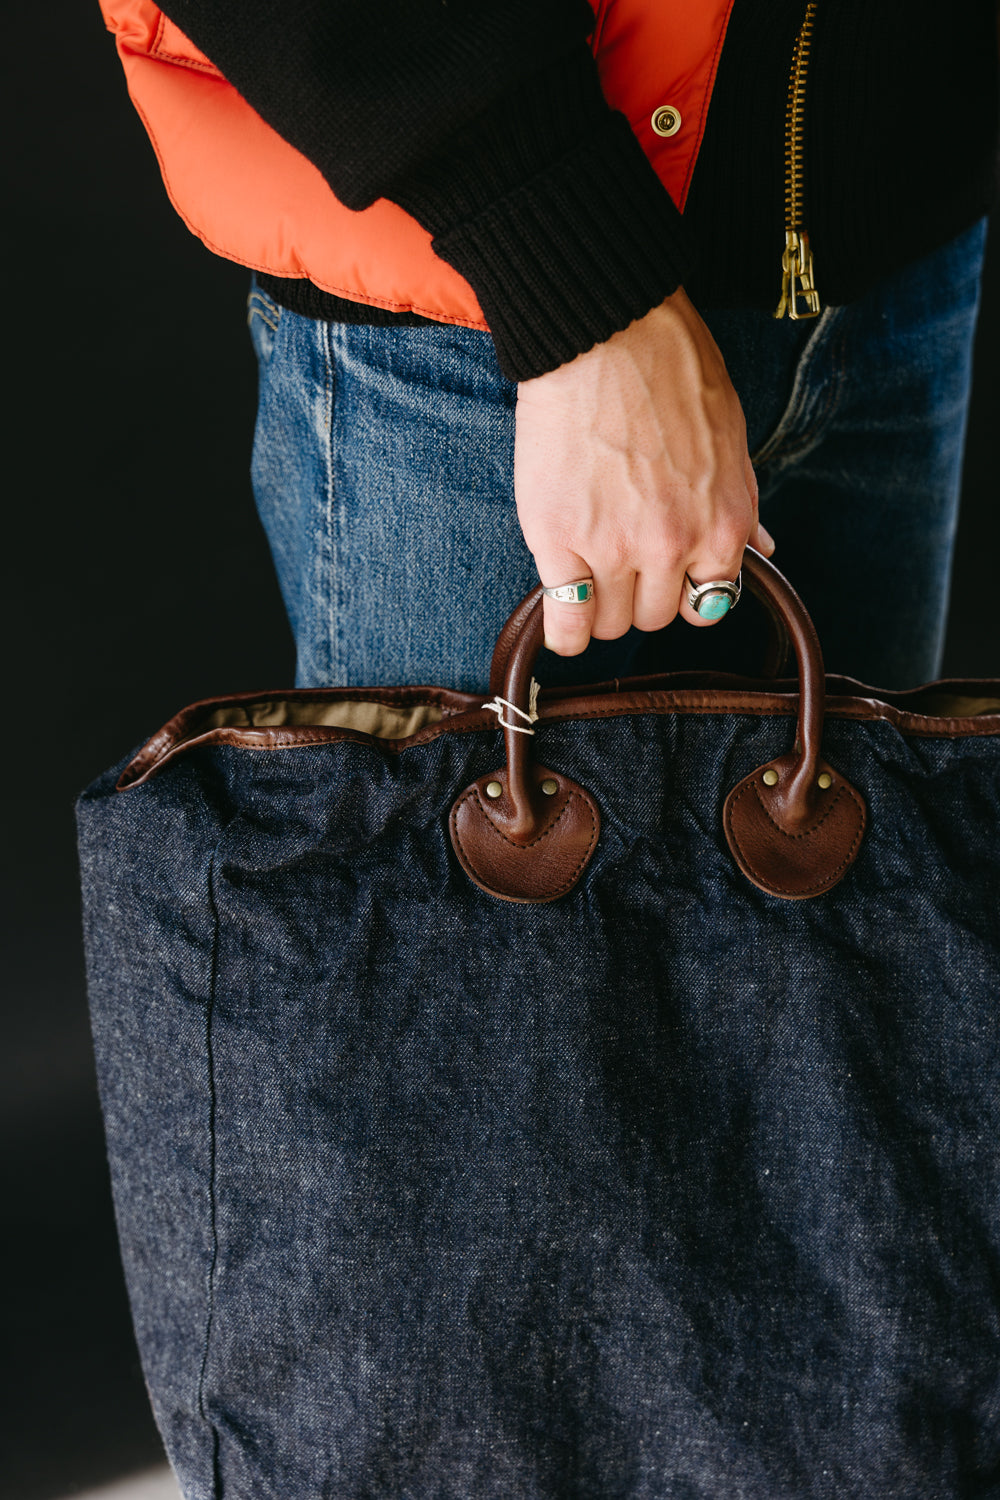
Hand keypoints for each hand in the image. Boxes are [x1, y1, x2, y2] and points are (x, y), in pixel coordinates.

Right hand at [513, 287, 774, 654]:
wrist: (606, 335)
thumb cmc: (671, 372)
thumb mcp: (729, 440)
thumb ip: (741, 506)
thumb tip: (763, 549)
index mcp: (722, 524)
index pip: (708, 605)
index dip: (682, 592)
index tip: (662, 578)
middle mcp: (673, 545)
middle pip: (654, 618)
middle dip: (637, 596)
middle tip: (618, 561)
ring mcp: (614, 548)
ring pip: (609, 623)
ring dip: (598, 607)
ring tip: (584, 573)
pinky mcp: (559, 541)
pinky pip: (564, 618)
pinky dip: (562, 627)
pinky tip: (558, 614)